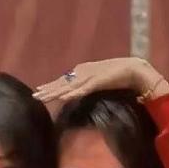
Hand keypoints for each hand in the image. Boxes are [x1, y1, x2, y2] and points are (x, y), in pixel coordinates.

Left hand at [34, 57, 168, 103]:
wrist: (134, 69)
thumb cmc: (119, 76)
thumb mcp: (100, 80)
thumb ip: (91, 84)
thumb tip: (81, 92)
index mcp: (83, 71)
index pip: (64, 80)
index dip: (52, 86)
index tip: (40, 90)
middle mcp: (83, 72)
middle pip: (62, 83)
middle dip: (48, 90)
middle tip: (35, 95)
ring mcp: (89, 77)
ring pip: (68, 87)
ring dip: (55, 92)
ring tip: (43, 97)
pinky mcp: (97, 82)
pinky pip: (82, 90)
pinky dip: (72, 93)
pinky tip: (63, 97)